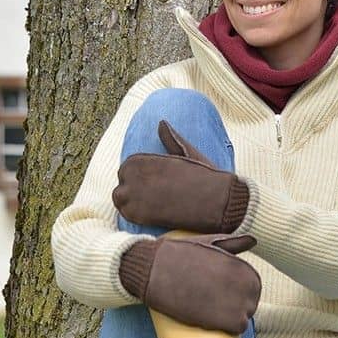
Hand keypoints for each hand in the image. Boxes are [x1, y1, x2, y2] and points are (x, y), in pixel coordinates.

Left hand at [112, 119, 249, 232]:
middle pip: (122, 182)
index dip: (137, 177)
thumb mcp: (187, 153)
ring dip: (130, 202)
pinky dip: (133, 215)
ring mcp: (135, 196)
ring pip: (119, 199)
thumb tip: (162, 122)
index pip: (128, 167)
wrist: (217, 202)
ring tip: (149, 206)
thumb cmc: (205, 177)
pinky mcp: (139, 215)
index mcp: (145, 159)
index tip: (151, 184)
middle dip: (132, 188)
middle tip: (151, 197)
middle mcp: (136, 176)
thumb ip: (170, 140)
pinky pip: (125, 214)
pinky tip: (149, 215)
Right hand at [118, 232, 260, 333]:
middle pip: (251, 302)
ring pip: (245, 317)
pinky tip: (210, 317)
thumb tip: (254, 239)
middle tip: (215, 301)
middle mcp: (241, 282)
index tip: (222, 290)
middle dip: (237, 304)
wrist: (152, 268)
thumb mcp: (208, 242)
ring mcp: (232, 301)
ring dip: (232, 316)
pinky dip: (227, 325)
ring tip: (212, 309)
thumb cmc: (178, 254)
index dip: (239, 290)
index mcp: (240, 265)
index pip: (254, 286)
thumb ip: (233, 243)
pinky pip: (237, 327)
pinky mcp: (219, 318)